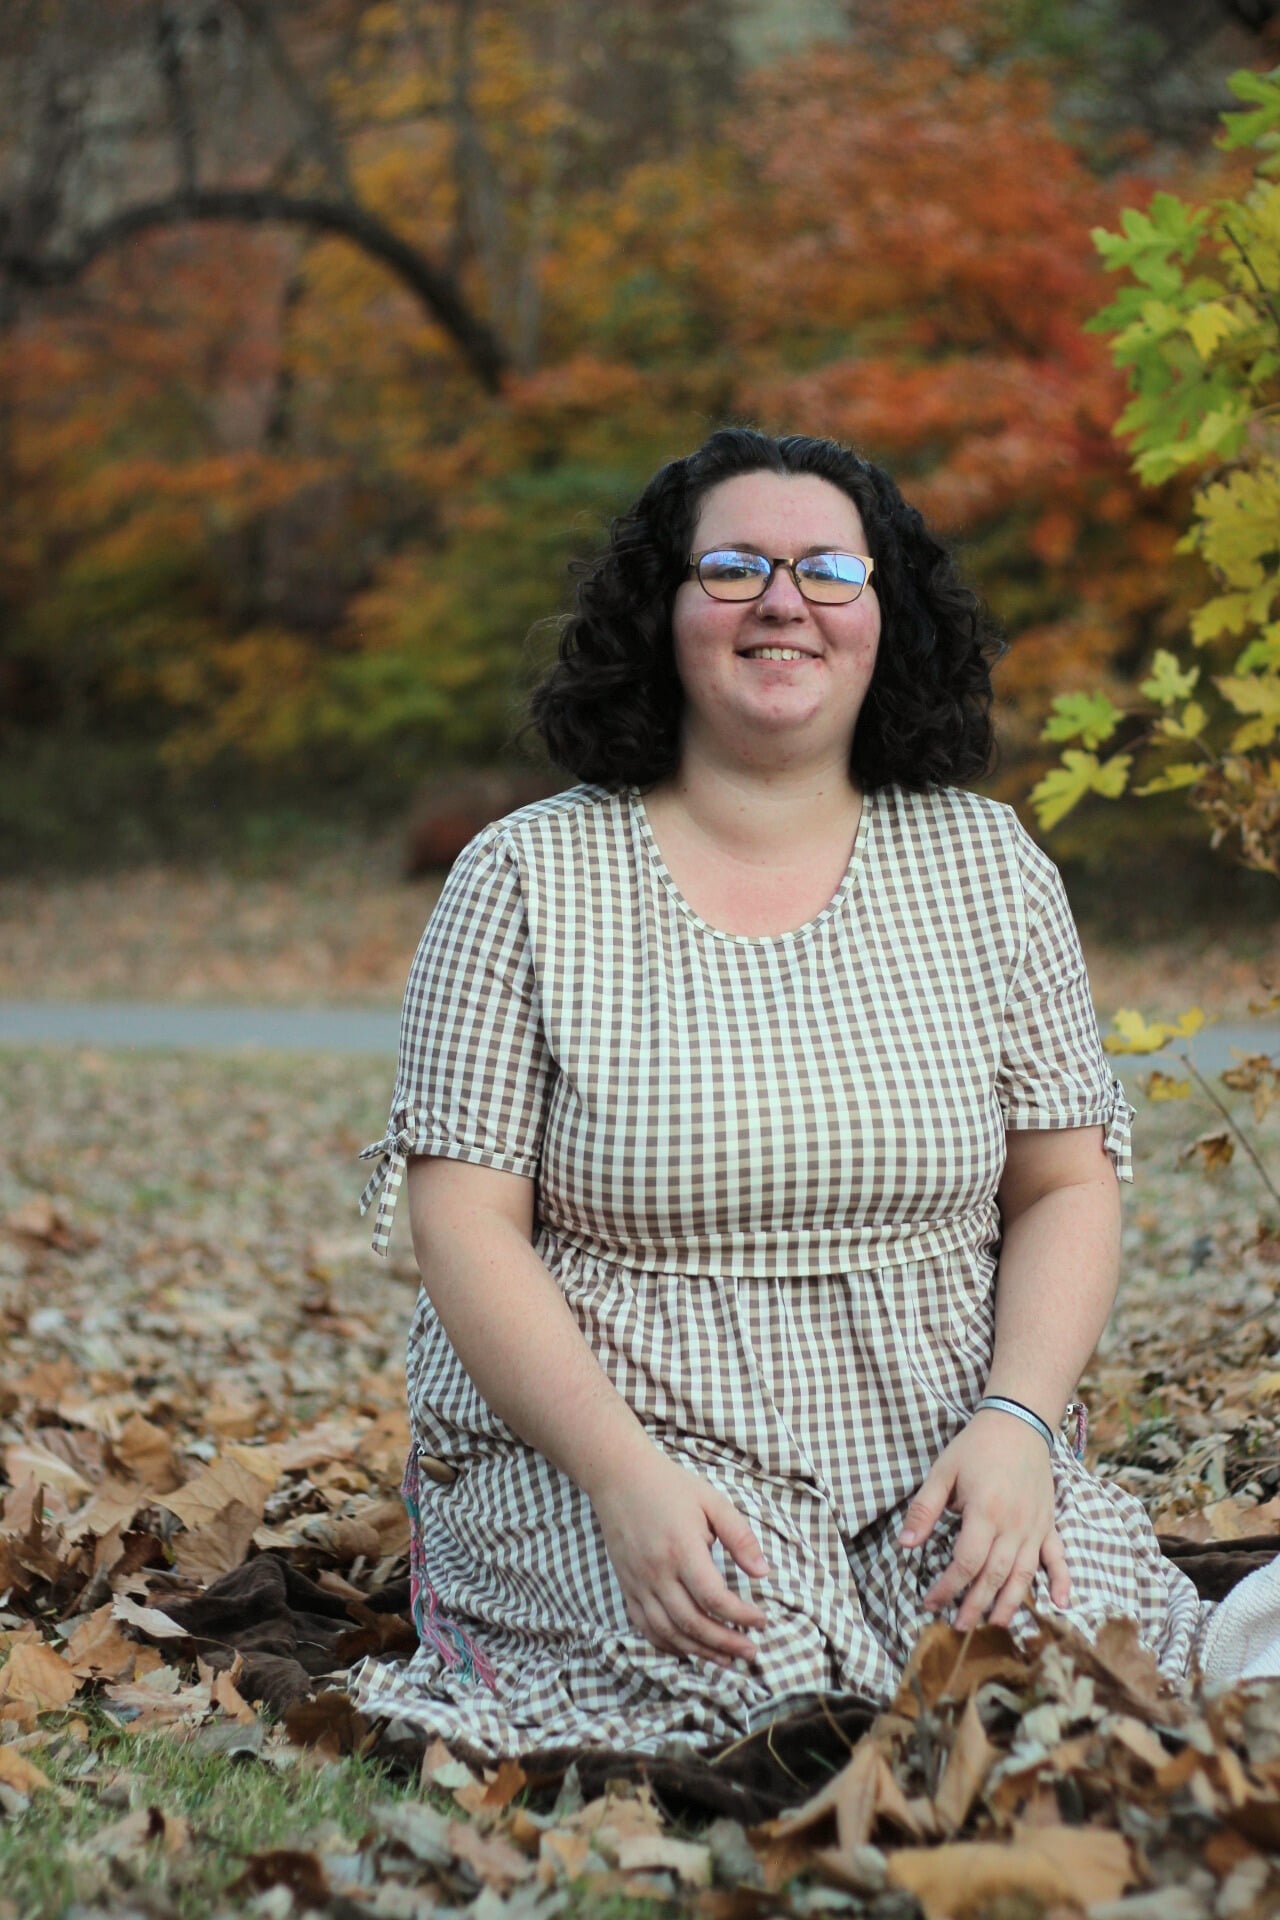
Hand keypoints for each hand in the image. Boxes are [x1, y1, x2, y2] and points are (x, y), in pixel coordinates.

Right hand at [590, 1450, 769, 1666]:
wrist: (619, 1477)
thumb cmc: (670, 1487)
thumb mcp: (712, 1502)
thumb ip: (740, 1537)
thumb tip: (764, 1573)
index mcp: (682, 1550)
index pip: (714, 1597)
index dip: (741, 1616)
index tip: (762, 1621)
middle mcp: (658, 1573)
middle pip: (693, 1623)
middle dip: (725, 1643)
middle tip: (751, 1651)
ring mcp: (639, 1583)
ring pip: (669, 1632)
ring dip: (700, 1652)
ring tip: (726, 1659)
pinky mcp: (627, 1587)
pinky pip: (646, 1627)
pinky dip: (668, 1645)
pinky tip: (689, 1650)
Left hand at [897, 1411, 1069, 1629]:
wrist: (1018, 1422)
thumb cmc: (976, 1447)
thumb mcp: (943, 1471)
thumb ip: (925, 1509)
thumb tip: (905, 1544)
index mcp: (985, 1513)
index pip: (966, 1562)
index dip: (947, 1587)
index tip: (931, 1603)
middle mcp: (1014, 1526)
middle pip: (995, 1576)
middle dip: (975, 1606)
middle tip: (959, 1628)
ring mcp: (1035, 1527)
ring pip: (1024, 1575)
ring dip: (1011, 1604)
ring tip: (994, 1626)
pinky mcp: (1049, 1523)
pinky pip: (1058, 1557)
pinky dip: (1062, 1580)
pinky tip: (1059, 1603)